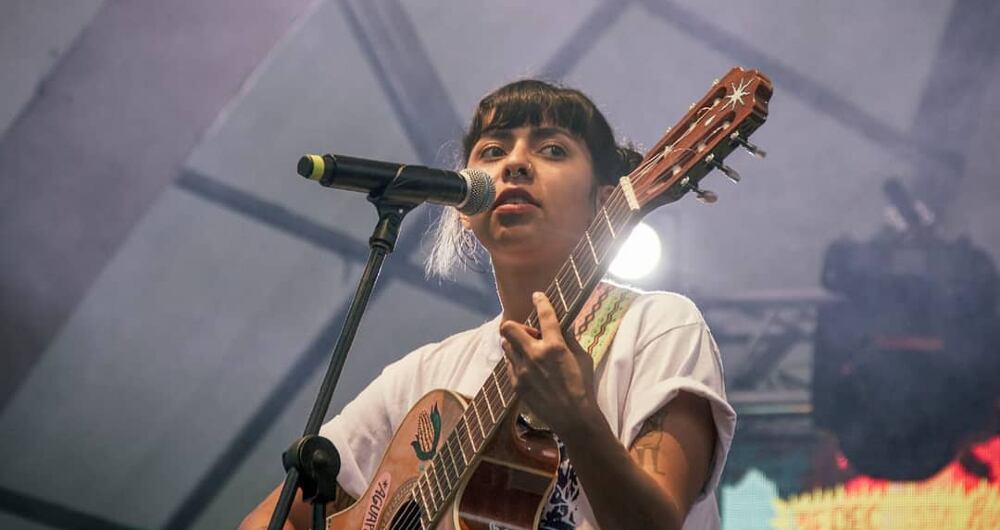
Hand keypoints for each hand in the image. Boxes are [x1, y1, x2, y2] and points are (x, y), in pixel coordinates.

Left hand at [499, 292, 600, 435]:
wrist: (574, 418)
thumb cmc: (583, 386)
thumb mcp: (583, 358)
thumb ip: (570, 340)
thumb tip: (564, 327)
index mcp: (554, 346)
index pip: (545, 315)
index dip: (540, 301)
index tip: (537, 296)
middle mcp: (534, 355)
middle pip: (509, 328)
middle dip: (516, 326)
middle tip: (529, 333)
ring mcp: (522, 371)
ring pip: (506, 346)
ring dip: (515, 343)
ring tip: (527, 351)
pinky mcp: (517, 384)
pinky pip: (508, 365)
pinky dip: (516, 361)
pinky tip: (527, 367)